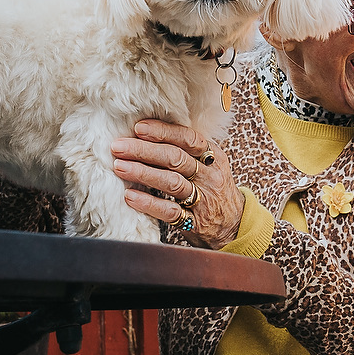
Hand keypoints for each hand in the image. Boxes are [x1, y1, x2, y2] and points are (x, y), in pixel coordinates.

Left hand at [112, 119, 243, 248]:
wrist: (234, 226)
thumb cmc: (212, 191)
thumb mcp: (210, 166)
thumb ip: (187, 150)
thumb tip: (148, 131)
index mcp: (213, 158)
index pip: (189, 139)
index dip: (163, 132)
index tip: (139, 128)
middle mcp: (210, 176)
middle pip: (176, 158)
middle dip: (144, 150)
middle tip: (119, 146)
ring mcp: (203, 200)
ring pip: (172, 182)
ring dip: (143, 173)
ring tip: (120, 167)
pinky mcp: (194, 222)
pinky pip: (170, 211)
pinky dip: (149, 203)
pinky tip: (130, 196)